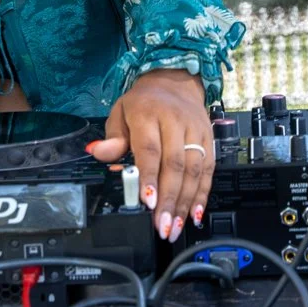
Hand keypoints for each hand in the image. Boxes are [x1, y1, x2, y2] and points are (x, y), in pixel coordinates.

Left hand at [88, 69, 211, 242]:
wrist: (175, 81)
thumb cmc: (144, 101)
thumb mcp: (120, 112)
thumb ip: (112, 137)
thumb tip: (98, 152)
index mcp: (148, 114)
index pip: (150, 150)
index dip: (150, 177)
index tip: (148, 202)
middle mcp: (175, 122)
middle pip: (174, 164)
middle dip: (169, 199)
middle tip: (163, 225)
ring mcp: (195, 131)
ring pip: (194, 170)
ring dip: (186, 202)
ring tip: (176, 225)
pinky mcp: (209, 139)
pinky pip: (208, 169)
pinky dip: (203, 193)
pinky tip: (195, 213)